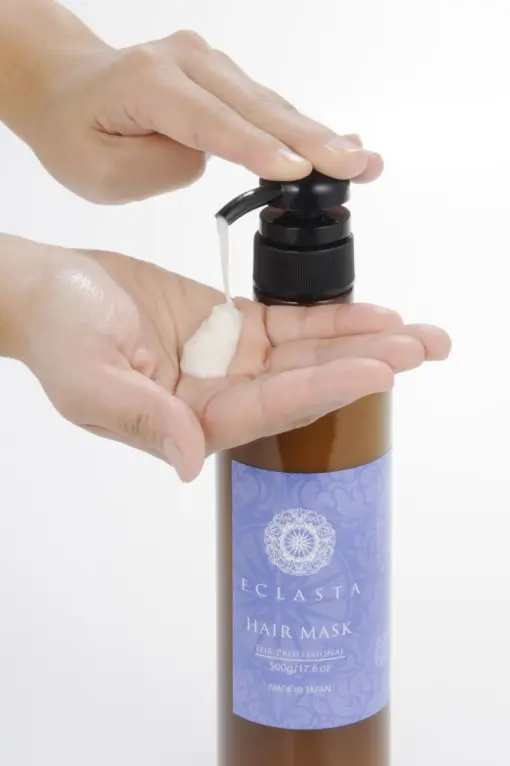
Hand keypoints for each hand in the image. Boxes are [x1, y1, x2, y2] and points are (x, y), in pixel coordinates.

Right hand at [3, 236, 449, 480]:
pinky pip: (288, 324)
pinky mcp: (228, 327)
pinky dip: (329, 320)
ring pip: (306, 353)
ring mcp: (227, 361)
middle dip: (366, 365)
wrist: (49, 290)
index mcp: (188, 421)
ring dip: (361, 341)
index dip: (326, 386)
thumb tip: (189, 462)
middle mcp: (218, 396)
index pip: (271, 408)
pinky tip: (370, 316)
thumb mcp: (89, 380)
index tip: (380, 368)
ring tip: (417, 332)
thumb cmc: (57, 334)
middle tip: (425, 348)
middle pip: (304, 384)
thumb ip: (141, 419)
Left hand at [23, 29, 382, 202]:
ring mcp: (207, 64)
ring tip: (361, 161)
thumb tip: (212, 156)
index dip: (256, 148)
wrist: (67, 88)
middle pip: (255, 107)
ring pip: (269, 104)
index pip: (210, 122)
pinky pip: (265, 105)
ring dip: (316, 135)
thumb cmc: (75, 133)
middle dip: (309, 140)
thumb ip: (161, 167)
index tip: (298, 172)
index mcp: (149, 84)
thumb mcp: (100, 172)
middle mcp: (185, 62)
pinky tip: (338, 143)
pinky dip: (299, 128)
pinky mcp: (221, 75)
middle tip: (355, 166)